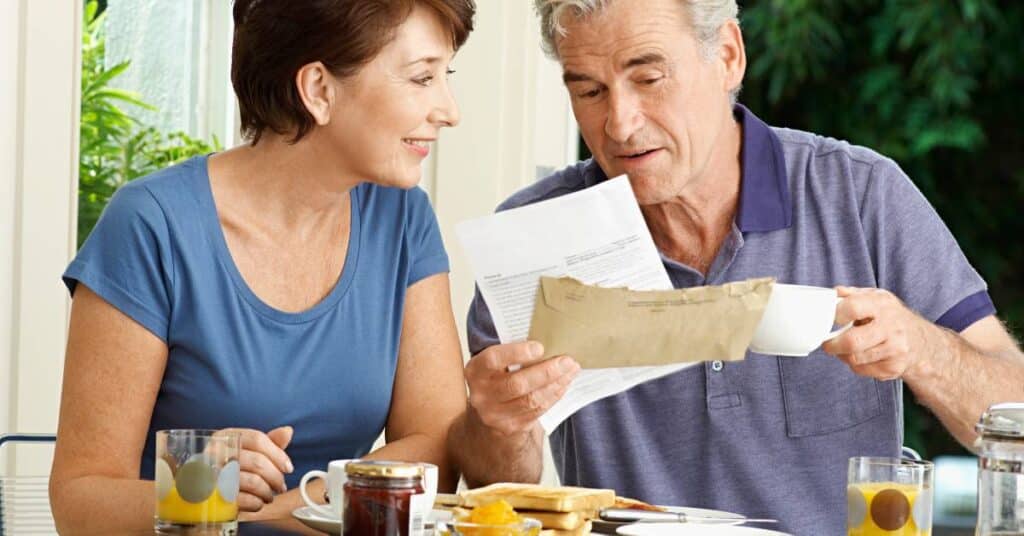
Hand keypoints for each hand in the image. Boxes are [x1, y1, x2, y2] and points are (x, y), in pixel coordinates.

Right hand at [218, 426, 293, 511]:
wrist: (203, 495)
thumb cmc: (229, 468)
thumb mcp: (248, 451)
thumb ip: (269, 442)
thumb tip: (287, 431)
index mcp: (225, 437)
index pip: (258, 439)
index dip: (278, 454)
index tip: (288, 468)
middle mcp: (215, 452)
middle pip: (257, 462)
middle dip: (275, 477)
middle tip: (281, 486)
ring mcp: (211, 475)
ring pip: (253, 481)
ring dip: (267, 492)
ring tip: (269, 496)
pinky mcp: (212, 497)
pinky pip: (243, 500)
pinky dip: (256, 503)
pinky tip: (258, 503)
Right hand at [465, 341, 579, 434]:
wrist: (489, 412)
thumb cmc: (498, 377)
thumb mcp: (496, 363)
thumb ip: (513, 352)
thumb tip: (547, 338)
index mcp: (475, 370)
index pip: (493, 359)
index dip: (516, 353)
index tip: (540, 347)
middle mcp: (481, 394)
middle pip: (517, 384)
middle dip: (547, 372)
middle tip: (568, 360)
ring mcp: (494, 415)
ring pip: (531, 400)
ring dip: (556, 384)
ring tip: (571, 370)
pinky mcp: (510, 427)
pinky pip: (537, 411)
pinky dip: (554, 396)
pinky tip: (563, 384)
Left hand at [821, 287, 936, 380]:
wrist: (922, 342)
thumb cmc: (892, 317)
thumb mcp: (876, 298)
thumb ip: (852, 294)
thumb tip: (832, 294)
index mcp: (882, 304)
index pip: (853, 307)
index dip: (836, 314)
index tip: (831, 319)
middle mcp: (891, 326)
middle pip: (852, 341)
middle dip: (833, 345)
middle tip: (827, 344)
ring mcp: (894, 349)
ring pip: (854, 358)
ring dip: (842, 355)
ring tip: (844, 348)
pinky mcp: (893, 367)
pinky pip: (862, 370)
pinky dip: (855, 365)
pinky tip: (860, 356)